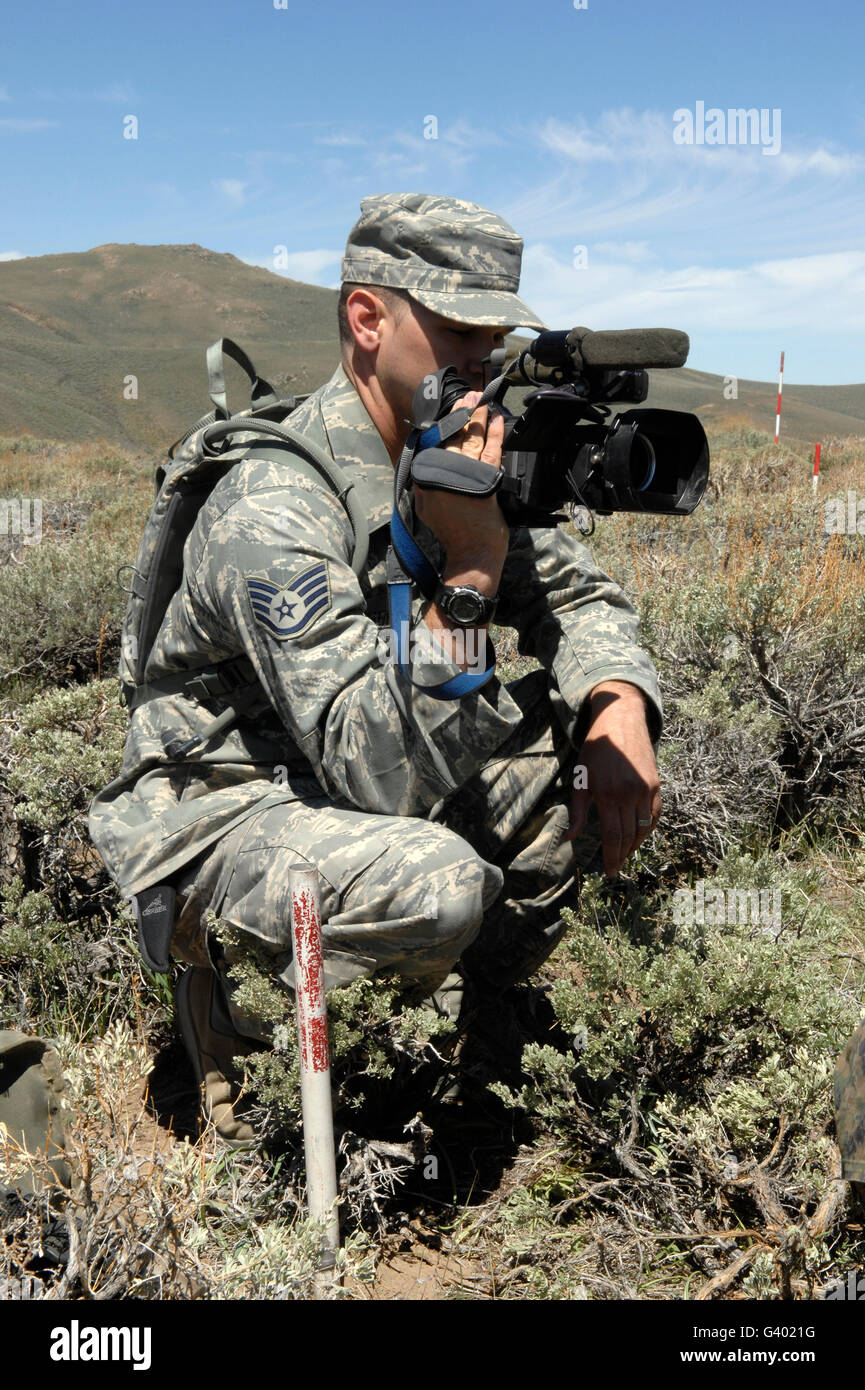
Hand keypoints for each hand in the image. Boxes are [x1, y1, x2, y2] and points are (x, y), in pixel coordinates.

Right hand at [413, 391, 508, 585]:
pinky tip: (496, 420)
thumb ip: (426, 485)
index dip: (446, 423)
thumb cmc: (452, 534)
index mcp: (426, 478)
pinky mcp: (484, 480)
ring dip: (477, 416)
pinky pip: (491, 451)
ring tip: (481, 399)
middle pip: (453, 436)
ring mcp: (463, 475)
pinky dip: (494, 434)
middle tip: (468, 394)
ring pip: (471, 439)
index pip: (436, 443)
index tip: (453, 407)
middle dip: (462, 412)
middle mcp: (442, 473)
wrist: (470, 555)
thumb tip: (428, 465)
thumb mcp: (427, 508)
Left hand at [566, 681, 660, 877]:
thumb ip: (577, 810)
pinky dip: (649, 829)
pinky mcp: (656, 785)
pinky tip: (639, 836)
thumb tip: (571, 837)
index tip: (610, 872)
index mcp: (608, 795)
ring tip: (625, 854)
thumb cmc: (595, 750)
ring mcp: (646, 790)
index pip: (612, 836)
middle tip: (616, 868)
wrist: (620, 721)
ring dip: (635, 845)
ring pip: (644, 828)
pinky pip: (655, 815)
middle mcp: (630, 795)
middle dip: (622, 856)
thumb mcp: (580, 778)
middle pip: (629, 836)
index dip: (611, 857)